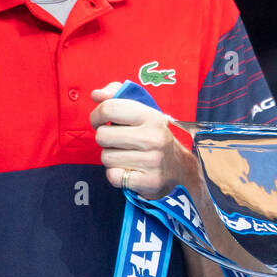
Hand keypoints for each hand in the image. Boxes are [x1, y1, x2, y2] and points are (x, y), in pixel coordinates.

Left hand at [90, 82, 199, 199]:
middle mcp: (154, 138)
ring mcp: (153, 161)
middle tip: (118, 142)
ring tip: (126, 156)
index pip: (109, 108)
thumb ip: (117, 95)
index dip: (97, 116)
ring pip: (106, 157)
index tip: (100, 122)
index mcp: (152, 117)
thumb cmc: (153, 136)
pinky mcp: (149, 181)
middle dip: (105, 140)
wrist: (180, 168)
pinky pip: (113, 176)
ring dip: (111, 158)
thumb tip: (96, 95)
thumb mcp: (142, 111)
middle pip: (102, 136)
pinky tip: (129, 170)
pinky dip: (116, 175)